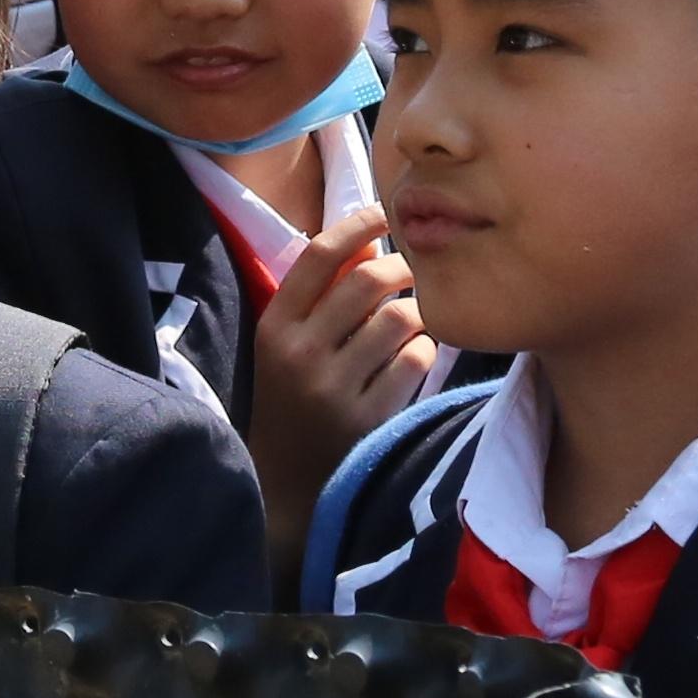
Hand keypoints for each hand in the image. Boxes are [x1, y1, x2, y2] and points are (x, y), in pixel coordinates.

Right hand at [251, 206, 434, 569]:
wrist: (285, 485)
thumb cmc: (291, 399)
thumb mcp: (286, 345)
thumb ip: (320, 294)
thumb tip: (367, 238)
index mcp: (274, 327)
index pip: (319, 256)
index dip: (356, 225)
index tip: (383, 212)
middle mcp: (299, 355)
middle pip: (369, 280)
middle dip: (402, 266)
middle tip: (414, 269)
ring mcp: (334, 390)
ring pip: (400, 318)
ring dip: (417, 311)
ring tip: (413, 318)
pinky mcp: (368, 419)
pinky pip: (416, 360)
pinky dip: (423, 351)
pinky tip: (413, 357)